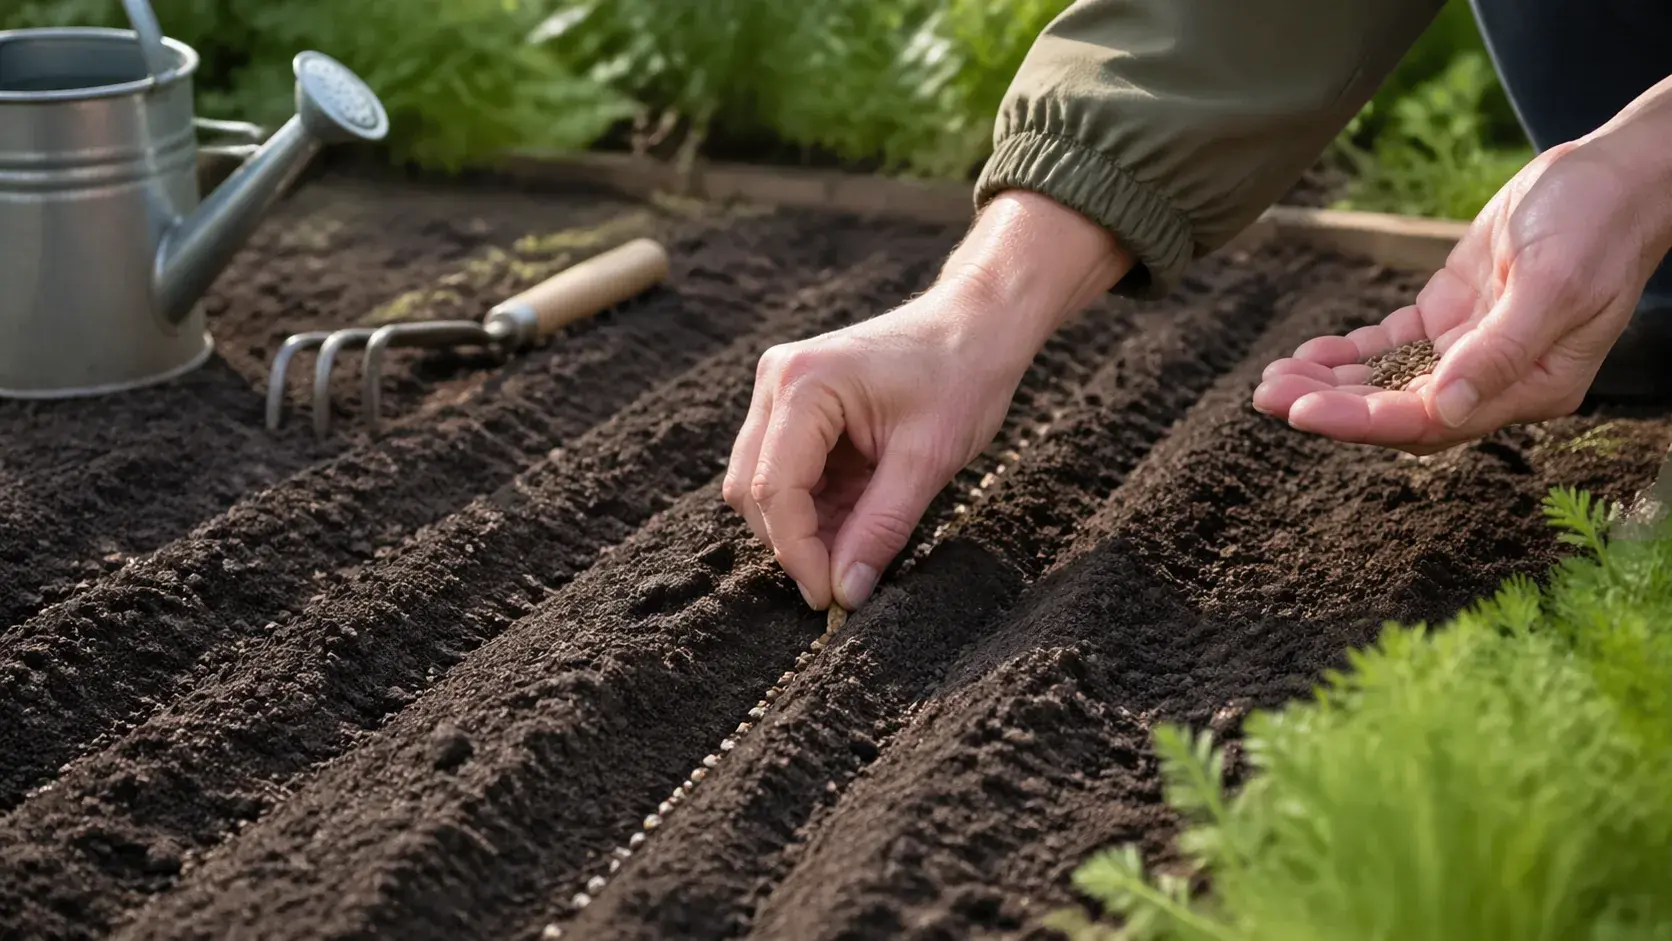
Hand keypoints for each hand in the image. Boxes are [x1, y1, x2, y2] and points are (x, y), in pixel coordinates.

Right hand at [722, 292, 1027, 611]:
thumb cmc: (962, 376)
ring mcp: (779, 390)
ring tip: (859, 541)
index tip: (829, 597)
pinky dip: (814, 506)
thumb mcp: (927, 461)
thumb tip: (845, 594)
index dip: (797, 553)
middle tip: (843, 583)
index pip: (774, 489)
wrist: (978, 324)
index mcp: (804, 384)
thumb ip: (881, 529)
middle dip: (794, 543)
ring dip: (803, 526)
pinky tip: (857, 513)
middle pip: (753, 489)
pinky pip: (785, 472)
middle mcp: (777, 381)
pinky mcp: (793, 404)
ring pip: (762, 485)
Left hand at [1253, 133, 1671, 453]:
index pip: (1431, 421)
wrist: (1616, 176)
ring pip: (1387, 383)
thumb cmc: (1599, 225)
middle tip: (1267, 395)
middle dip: (1331, 405)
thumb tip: (1446, 407)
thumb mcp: (1554, 285)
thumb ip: (1501, 351)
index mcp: (1530, 389)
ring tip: (1271, 379)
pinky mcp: (1451, 316)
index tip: (1305, 410)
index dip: (1363, 421)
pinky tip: (1306, 353)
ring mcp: (1470, 350)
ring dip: (1329, 383)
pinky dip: (1347, 352)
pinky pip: (1389, 347)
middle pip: (1398, 412)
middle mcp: (1494, 381)